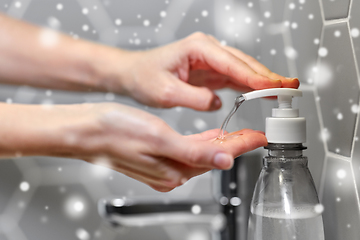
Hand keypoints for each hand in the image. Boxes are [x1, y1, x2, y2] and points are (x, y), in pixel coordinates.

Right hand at [58, 103, 266, 191]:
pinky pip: (187, 151)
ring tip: (237, 134)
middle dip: (235, 145)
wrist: (87, 129)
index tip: (259, 137)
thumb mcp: (159, 139)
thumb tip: (224, 161)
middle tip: (253, 133)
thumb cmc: (115, 131)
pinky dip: (201, 143)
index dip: (241, 145)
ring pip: (201, 154)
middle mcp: (170, 171)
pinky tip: (207, 137)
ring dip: (220, 143)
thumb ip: (193, 152)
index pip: (217, 157)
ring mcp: (163, 165)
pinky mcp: (156, 157)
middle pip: (212, 157)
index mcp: (173, 170)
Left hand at [120, 32, 298, 110]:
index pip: (232, 63)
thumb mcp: (164, 91)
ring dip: (264, 81)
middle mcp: (207, 50)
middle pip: (244, 63)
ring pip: (244, 69)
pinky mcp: (212, 71)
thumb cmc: (144, 76)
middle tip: (291, 87)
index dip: (254, 77)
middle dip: (268, 76)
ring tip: (285, 90)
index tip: (273, 87)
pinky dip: (252, 86)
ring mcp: (211, 60)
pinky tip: (264, 92)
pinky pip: (236, 78)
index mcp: (197, 48)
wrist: (134, 75)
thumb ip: (193, 97)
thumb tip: (216, 102)